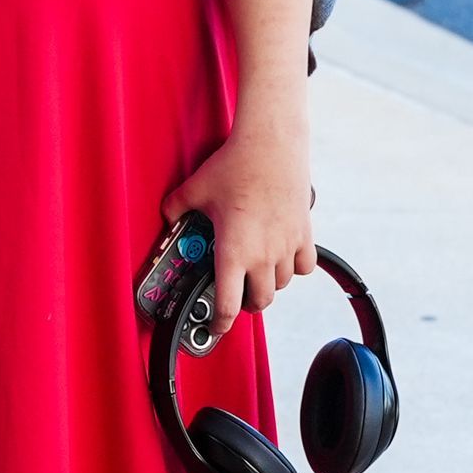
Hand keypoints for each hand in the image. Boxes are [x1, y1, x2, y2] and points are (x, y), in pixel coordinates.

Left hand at [164, 126, 315, 335]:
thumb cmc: (234, 166)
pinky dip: (294, 269)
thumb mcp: (194, 189)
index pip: (227, 306)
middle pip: (259, 302)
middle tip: (234, 297)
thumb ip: (176, 209)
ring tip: (255, 276)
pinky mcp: (304, 232)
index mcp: (234, 252)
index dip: (219, 324)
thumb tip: (168, 216)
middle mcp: (263, 255)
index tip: (215, 329)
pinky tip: (283, 259)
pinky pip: (304, 265)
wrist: (271, 144)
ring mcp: (287, 245)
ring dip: (267, 286)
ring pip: (281, 285)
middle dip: (244, 305)